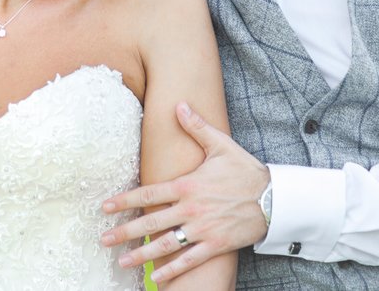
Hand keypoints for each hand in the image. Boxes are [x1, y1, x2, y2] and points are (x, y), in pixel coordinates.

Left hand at [101, 101, 269, 283]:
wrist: (274, 198)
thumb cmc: (246, 171)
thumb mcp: (221, 145)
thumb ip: (197, 127)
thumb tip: (179, 104)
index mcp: (188, 185)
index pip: (149, 193)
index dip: (125, 201)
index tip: (105, 207)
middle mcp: (191, 209)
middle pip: (151, 222)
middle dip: (124, 232)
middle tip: (103, 238)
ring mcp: (202, 229)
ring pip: (166, 244)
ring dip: (141, 254)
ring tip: (121, 262)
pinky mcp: (215, 245)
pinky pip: (189, 260)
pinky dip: (172, 270)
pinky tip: (156, 279)